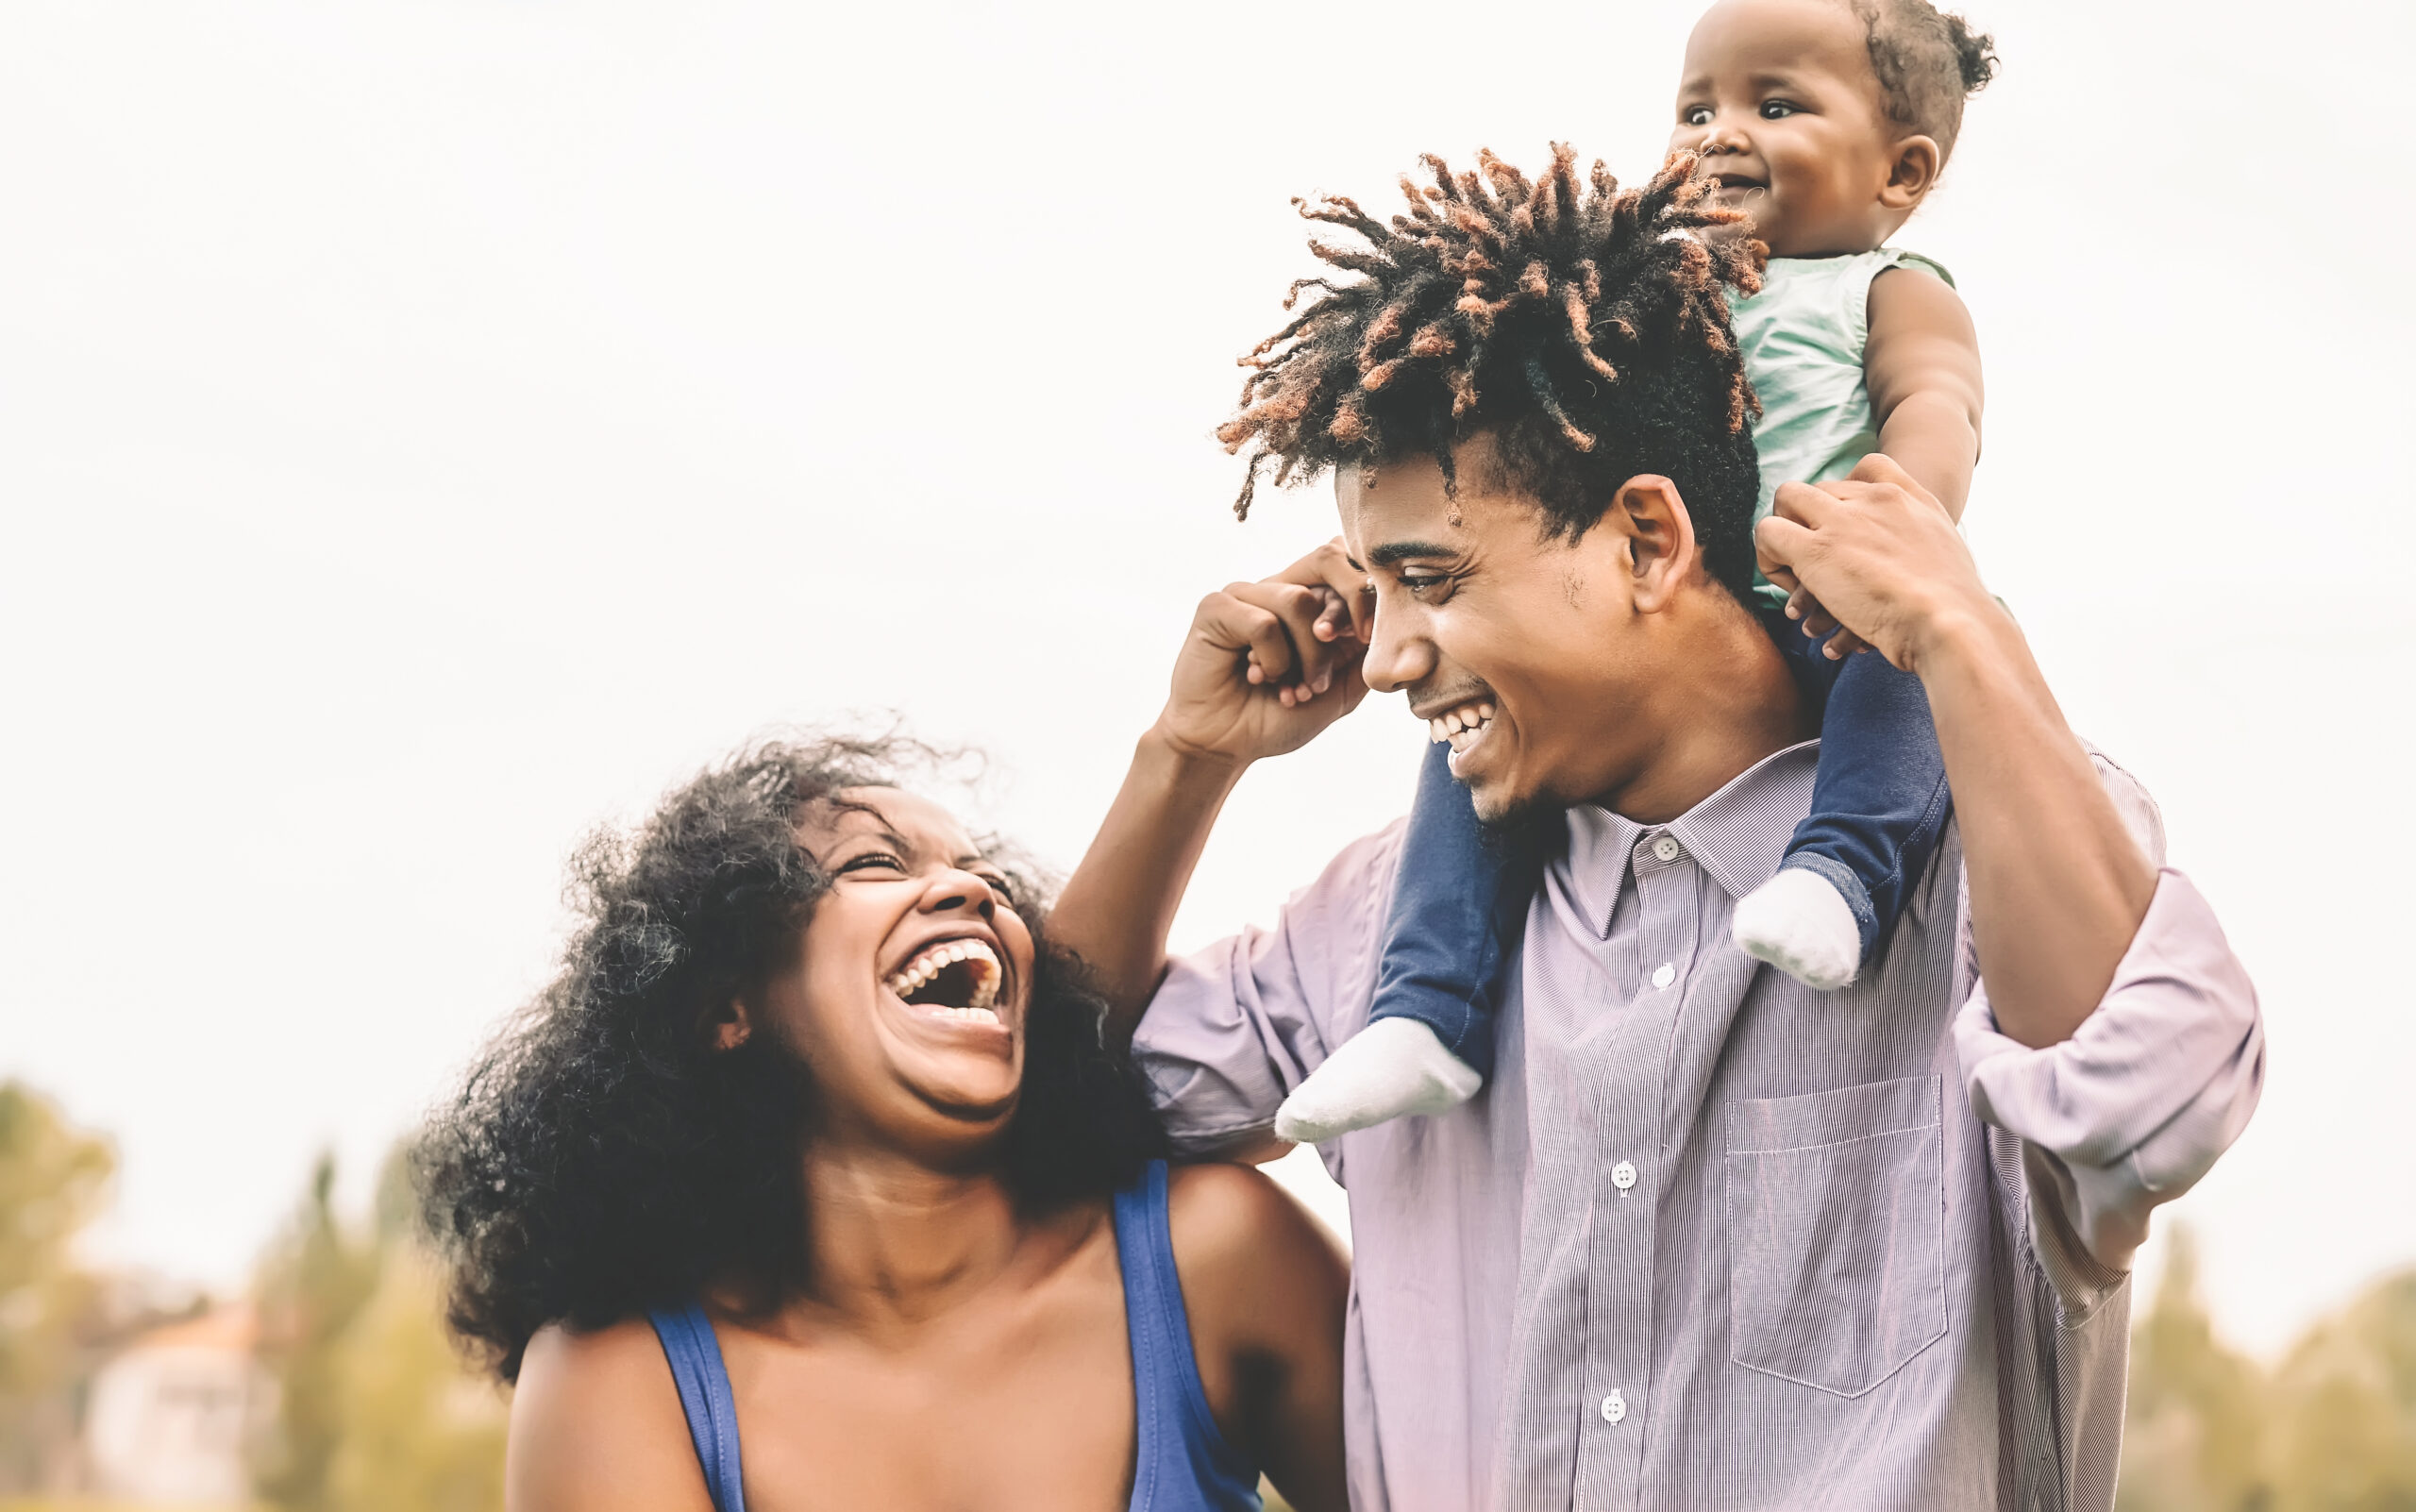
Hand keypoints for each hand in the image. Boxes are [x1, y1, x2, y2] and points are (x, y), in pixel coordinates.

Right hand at [1156, 539, 1371, 765]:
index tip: (1370, 639)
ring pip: (1299, 600)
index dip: (1369, 596)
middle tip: (1356, 641)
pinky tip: (1260, 678)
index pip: (1350, 565)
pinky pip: (1263, 622)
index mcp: (1312, 599)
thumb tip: (1397, 620)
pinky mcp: (1217, 607)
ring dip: (1309, 655)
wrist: (1227, 745)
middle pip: (1328, 556)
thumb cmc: (1280, 715)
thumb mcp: (1341, 689)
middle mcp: (1279, 587)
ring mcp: (1247, 593)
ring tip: (1297, 689)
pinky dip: (1273, 660)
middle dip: (1351, 600)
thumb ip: (1367, 655)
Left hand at [1753, 454, 1992, 673]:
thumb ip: (1925, 543)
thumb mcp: (1949, 556)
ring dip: (1784, 539)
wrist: (1952, 623)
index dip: (1849, 497)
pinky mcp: (1815, 551)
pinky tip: (1793, 603)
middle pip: (1820, 488)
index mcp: (1909, 497)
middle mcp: (1873, 500)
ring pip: (1786, 499)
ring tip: (1796, 584)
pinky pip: (1768, 534)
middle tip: (1815, 566)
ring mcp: (1842, 522)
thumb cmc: (1957, 606)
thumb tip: (1908, 562)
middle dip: (1810, 523)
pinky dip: (1769, 561)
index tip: (1847, 530)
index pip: (1868, 468)